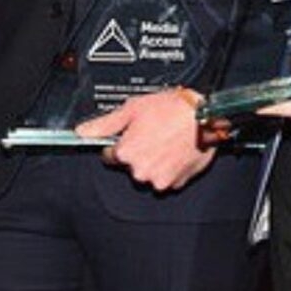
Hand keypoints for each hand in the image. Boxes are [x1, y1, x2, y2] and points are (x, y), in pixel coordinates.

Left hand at [75, 89, 215, 190]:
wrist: (206, 118)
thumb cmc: (173, 109)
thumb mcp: (134, 107)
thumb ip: (106, 123)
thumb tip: (84, 131)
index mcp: (127, 152)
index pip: (109, 155)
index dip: (118, 142)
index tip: (128, 135)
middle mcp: (140, 170)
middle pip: (130, 165)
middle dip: (138, 151)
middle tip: (151, 132)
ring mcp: (159, 179)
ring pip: (149, 172)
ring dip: (154, 160)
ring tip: (165, 139)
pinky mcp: (176, 183)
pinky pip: (167, 176)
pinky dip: (169, 166)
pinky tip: (175, 149)